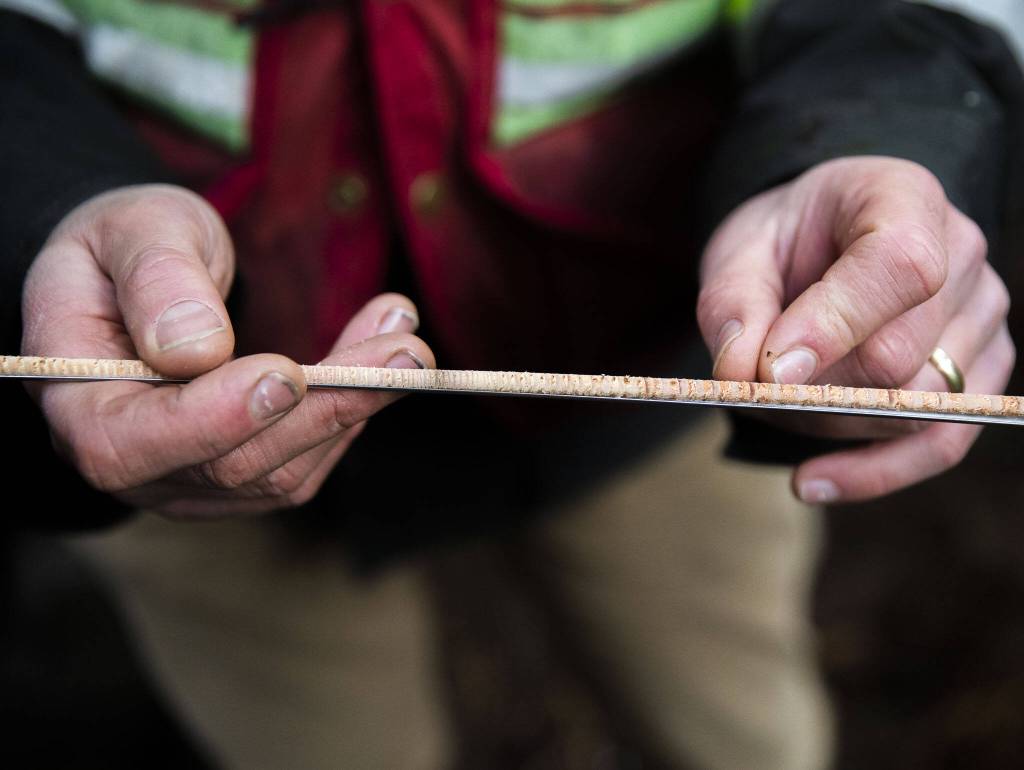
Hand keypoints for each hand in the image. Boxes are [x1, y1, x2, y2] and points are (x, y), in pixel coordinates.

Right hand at [21, 184, 433, 516]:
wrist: (145, 279)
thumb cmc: (130, 249)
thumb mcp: (133, 233)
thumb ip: (156, 282)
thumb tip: (197, 350)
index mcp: (78, 405)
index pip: (129, 443)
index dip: (213, 418)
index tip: (286, 373)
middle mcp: (134, 462)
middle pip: (232, 465)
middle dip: (325, 407)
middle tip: (405, 352)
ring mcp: (191, 479)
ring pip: (285, 470)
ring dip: (357, 407)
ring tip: (407, 343)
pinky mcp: (244, 476)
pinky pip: (308, 460)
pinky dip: (354, 410)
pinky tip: (385, 355)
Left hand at [697, 157, 1013, 503]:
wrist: (819, 240)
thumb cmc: (782, 241)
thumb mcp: (738, 253)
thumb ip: (733, 306)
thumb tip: (740, 375)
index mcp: (905, 199)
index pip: (899, 269)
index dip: (833, 327)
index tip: (768, 369)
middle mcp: (964, 255)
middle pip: (901, 357)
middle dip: (814, 391)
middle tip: (750, 390)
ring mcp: (982, 317)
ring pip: (916, 409)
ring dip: (829, 427)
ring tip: (773, 408)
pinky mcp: (979, 374)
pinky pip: (941, 443)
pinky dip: (872, 472)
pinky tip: (810, 482)